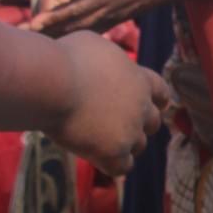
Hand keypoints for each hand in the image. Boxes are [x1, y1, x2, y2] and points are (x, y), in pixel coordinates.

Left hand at [29, 0, 178, 35]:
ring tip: (41, 40)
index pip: (74, 8)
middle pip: (74, 26)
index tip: (34, 23)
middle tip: (27, 37)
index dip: (53, 17)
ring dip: (62, 35)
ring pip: (85, 31)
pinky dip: (80, 34)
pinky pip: (96, 29)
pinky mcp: (121, 18)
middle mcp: (109, 8)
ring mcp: (116, 16)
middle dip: (50, 32)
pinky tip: (68, 37)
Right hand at [45, 32, 167, 177]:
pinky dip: (112, 165)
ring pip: (139, 146)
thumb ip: (106, 58)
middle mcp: (141, 106)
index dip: (155, 101)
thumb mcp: (93, 45)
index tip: (150, 105)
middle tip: (116, 126)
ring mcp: (130, 130)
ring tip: (100, 142)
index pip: (161, 92)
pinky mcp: (113, 151)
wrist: (51, 82)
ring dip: (124, 146)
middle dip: (139, 125)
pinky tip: (97, 159)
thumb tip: (100, 60)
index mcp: (140, 79)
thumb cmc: (65, 58)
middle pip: (154, 123)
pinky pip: (122, 167)